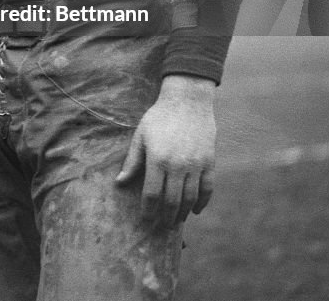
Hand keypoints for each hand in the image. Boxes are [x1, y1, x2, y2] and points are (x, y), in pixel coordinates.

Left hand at [116, 74, 215, 227]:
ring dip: (183, 213)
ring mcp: (196, 165)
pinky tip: (194, 210)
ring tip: (176, 221)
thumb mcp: (140, 136)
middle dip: (166, 218)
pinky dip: (202, 202)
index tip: (145, 219)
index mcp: (158, 159)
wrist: (187, 101)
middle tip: (162, 227)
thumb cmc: (159, 117)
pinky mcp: (209, 162)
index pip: (152, 194)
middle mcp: (178, 165)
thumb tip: (119, 183)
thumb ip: (132, 161)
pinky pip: (207, 189)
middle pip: (172, 201)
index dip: (148, 210)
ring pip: (190, 198)